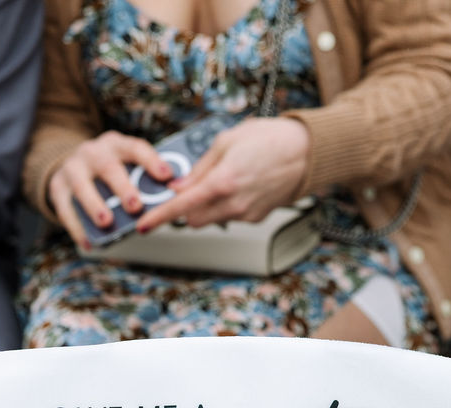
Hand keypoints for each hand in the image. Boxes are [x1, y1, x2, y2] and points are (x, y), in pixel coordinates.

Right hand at [47, 132, 174, 248]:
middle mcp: (93, 152)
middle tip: (135, 206)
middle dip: (122, 187)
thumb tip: (167, 203)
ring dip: (95, 205)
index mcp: (116, 145)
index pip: (135, 148)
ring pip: (82, 186)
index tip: (166, 176)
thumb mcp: (123, 167)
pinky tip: (89, 243)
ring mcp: (72, 168)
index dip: (151, 161)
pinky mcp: (57, 186)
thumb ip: (141, 181)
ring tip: (106, 223)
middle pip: (108, 167)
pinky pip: (65, 209)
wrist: (71, 169)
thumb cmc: (108, 174)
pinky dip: (77, 228)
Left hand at [134, 117, 309, 232]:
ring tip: (223, 180)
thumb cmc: (270, 140)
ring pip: (212, 220)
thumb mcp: (226, 142)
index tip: (144, 225)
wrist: (306, 152)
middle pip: (193, 220)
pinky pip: (231, 216)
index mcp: (221, 182)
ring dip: (206, 207)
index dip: (159, 217)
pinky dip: (226, 205)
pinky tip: (241, 184)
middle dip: (186, 209)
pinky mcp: (257, 218)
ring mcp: (246, 214)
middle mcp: (233, 204)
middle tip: (190, 188)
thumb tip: (179, 186)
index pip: (181, 207)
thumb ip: (199, 168)